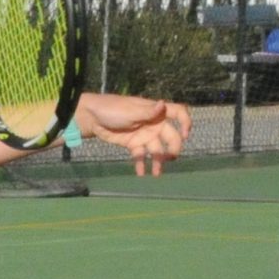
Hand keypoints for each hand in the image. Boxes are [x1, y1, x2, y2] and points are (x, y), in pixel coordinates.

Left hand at [74, 94, 191, 175]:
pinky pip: (141, 156)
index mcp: (155, 111)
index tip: (185, 135)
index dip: (186, 122)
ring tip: (155, 173)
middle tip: (169, 158)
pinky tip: (141, 173)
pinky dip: (141, 164)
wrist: (92, 118)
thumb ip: (148, 112)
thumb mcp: (131, 111)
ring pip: (156, 149)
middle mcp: (153, 123)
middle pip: (170, 136)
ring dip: (158, 161)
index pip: (178, 113)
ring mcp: (144, 135)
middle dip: (172, 148)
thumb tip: (163, 105)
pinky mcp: (134, 144)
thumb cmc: (112, 109)